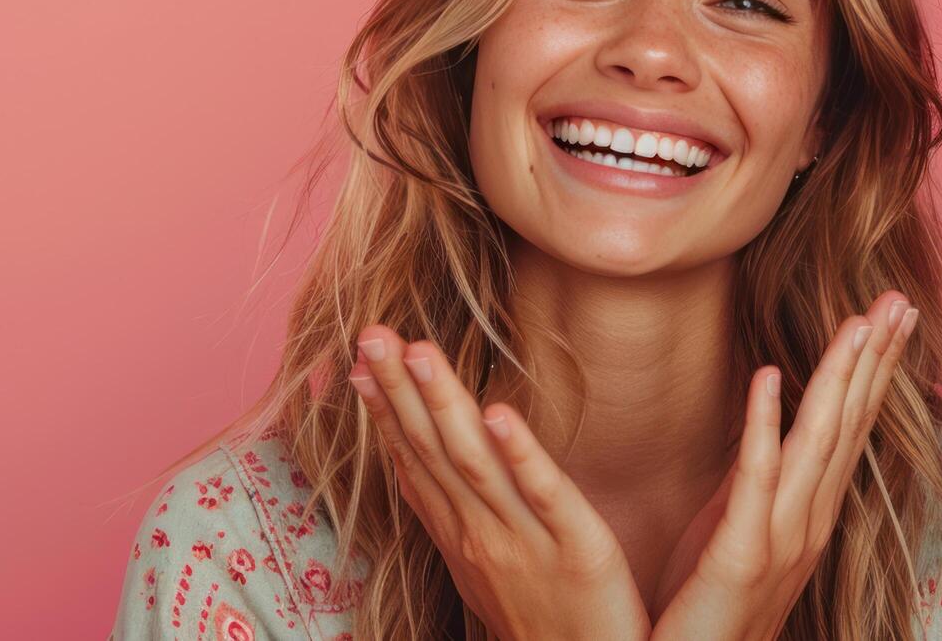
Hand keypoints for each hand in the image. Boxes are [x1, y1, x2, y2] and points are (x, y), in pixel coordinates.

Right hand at [348, 325, 650, 640]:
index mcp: (461, 534)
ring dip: (444, 404)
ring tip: (420, 351)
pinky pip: (546, 494)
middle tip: (371, 331)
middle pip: (433, 450)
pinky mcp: (580, 550)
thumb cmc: (544, 625)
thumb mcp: (484, 570)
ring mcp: (526, 542)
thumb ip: (455, 510)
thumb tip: (419, 463)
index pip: (414, 458)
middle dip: (400, 388)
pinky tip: (497, 412)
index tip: (361, 355)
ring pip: (475, 463)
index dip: (387, 405)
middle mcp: (481, 534)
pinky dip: (518, 453)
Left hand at [648, 292, 917, 640]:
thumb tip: (768, 424)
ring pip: (819, 442)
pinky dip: (764, 424)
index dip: (873, 371)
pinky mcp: (742, 556)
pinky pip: (756, 479)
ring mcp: (782, 541)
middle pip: (849, 425)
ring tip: (860, 320)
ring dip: (840, 376)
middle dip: (875, 359)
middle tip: (900, 298)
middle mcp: (808, 526)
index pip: (850, 430)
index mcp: (809, 518)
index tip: (891, 316)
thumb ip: (756, 485)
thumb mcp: (737, 536)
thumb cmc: (706, 614)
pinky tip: (767, 374)